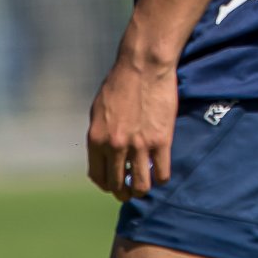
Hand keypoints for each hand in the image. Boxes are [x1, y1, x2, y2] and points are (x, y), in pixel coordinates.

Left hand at [86, 56, 176, 200]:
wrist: (143, 65)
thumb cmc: (120, 82)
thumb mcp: (99, 110)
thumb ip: (100, 135)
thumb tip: (103, 155)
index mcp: (96, 139)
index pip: (98, 177)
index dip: (107, 185)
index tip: (114, 184)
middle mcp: (115, 146)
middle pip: (118, 186)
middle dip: (124, 192)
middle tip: (131, 189)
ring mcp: (139, 145)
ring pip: (141, 186)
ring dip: (142, 190)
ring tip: (146, 185)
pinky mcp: (161, 140)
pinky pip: (161, 173)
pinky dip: (160, 178)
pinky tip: (161, 171)